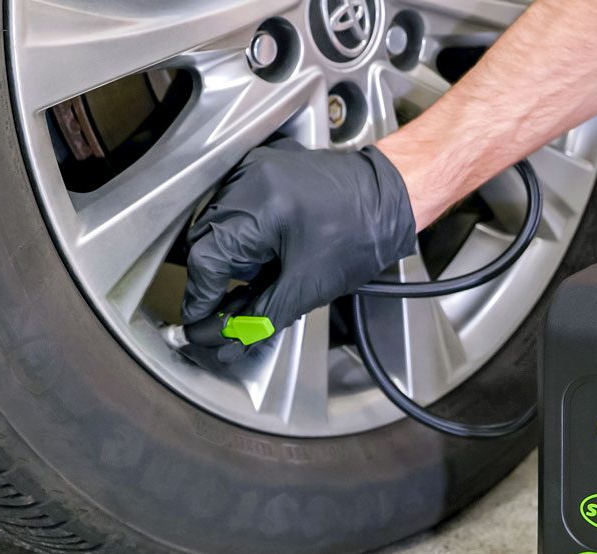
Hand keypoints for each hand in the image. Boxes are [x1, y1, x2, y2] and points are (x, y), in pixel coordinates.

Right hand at [183, 139, 415, 361]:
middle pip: (209, 241)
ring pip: (223, 227)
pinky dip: (246, 240)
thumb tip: (232, 340)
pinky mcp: (268, 172)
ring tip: (250, 289)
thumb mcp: (308, 286)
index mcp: (256, 204)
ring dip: (231, 262)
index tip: (202, 322)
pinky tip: (262, 264)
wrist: (394, 198)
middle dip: (216, 281)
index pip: (205, 258)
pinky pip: (241, 210)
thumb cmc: (363, 235)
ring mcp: (257, 171)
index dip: (202, 296)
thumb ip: (263, 315)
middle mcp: (249, 179)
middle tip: (223, 314)